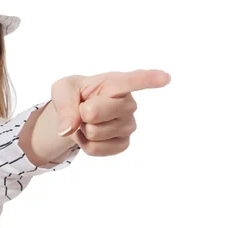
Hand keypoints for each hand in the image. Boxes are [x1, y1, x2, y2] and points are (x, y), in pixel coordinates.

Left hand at [51, 69, 170, 155]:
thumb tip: (68, 128)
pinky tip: (90, 133)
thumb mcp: (62, 90)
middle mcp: (128, 103)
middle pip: (94, 112)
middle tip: (84, 107)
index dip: (149, 79)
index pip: (133, 80)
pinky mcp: (123, 143)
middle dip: (80, 113)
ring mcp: (128, 125)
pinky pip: (95, 149)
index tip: (165, 78)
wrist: (77, 113)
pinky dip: (84, 144)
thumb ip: (63, 105)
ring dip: (81, 129)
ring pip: (94, 132)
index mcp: (115, 82)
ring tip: (87, 120)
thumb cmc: (74, 94)